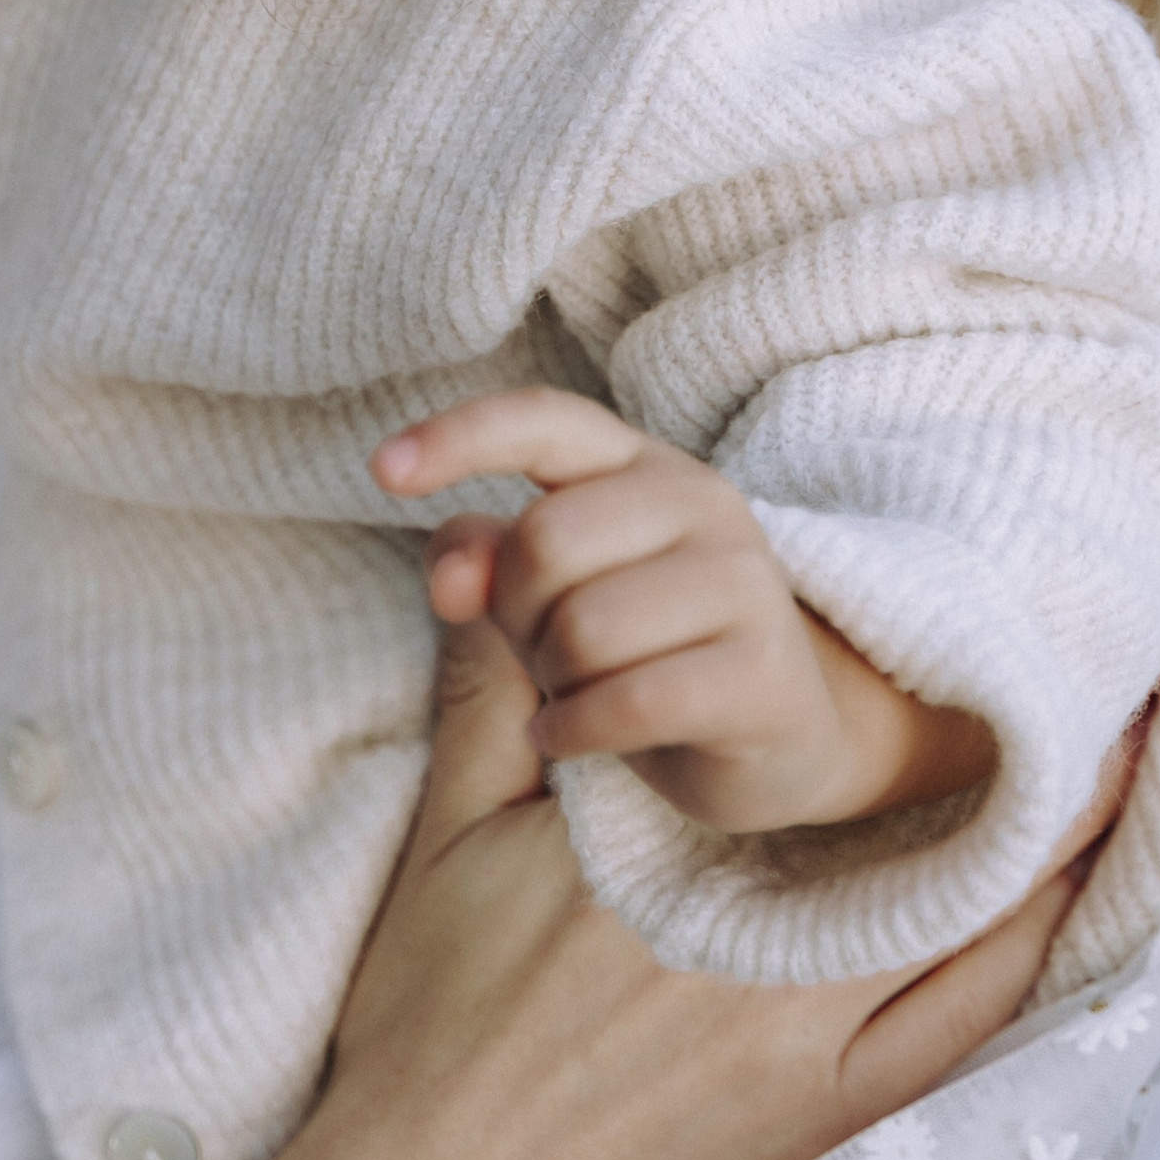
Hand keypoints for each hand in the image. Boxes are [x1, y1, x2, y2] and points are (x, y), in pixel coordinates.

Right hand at [155, 621, 1095, 1159]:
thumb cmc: (423, 1021)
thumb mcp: (443, 837)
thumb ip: (491, 703)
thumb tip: (490, 571)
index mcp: (656, 854)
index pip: (781, 736)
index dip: (864, 678)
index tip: (938, 624)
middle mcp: (747, 939)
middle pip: (898, 817)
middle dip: (982, 749)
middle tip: (1066, 687)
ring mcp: (797, 1040)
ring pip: (951, 918)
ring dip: (1035, 842)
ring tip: (1103, 766)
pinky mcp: (816, 1121)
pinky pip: (949, 1029)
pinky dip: (1014, 956)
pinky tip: (1056, 902)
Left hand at [373, 386, 990, 832]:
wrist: (780, 736)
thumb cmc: (644, 649)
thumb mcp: (550, 597)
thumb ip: (485, 563)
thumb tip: (448, 577)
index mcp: (641, 465)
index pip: (544, 422)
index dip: (458, 437)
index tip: (380, 469)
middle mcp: (704, 503)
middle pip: (544, 543)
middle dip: (519, 616)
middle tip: (551, 654)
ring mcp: (746, 585)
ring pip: (583, 630)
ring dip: (556, 681)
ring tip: (586, 692)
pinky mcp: (763, 675)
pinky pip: (628, 702)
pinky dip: (578, 731)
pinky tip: (578, 738)